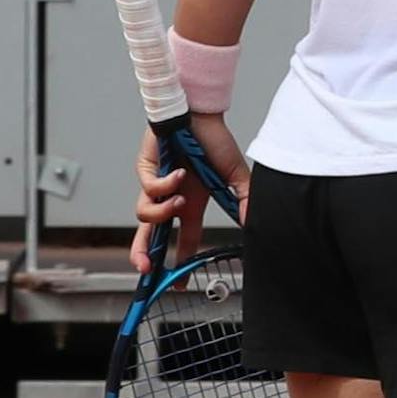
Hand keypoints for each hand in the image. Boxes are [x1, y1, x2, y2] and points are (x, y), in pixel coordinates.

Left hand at [130, 114, 249, 271]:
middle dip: (143, 256)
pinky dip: (165, 185)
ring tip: (181, 200)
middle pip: (148, 236)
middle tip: (146, 270)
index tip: (179, 285)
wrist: (199, 112)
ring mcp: (156, 185)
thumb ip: (245, 201)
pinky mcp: (145, 170)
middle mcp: (171, 199)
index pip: (183, 240)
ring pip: (144, 216)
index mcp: (191, 205)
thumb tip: (252, 224)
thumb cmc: (215, 140)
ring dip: (164, 212)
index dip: (180, 264)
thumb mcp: (237, 176)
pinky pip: (148, 189)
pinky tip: (179, 173)